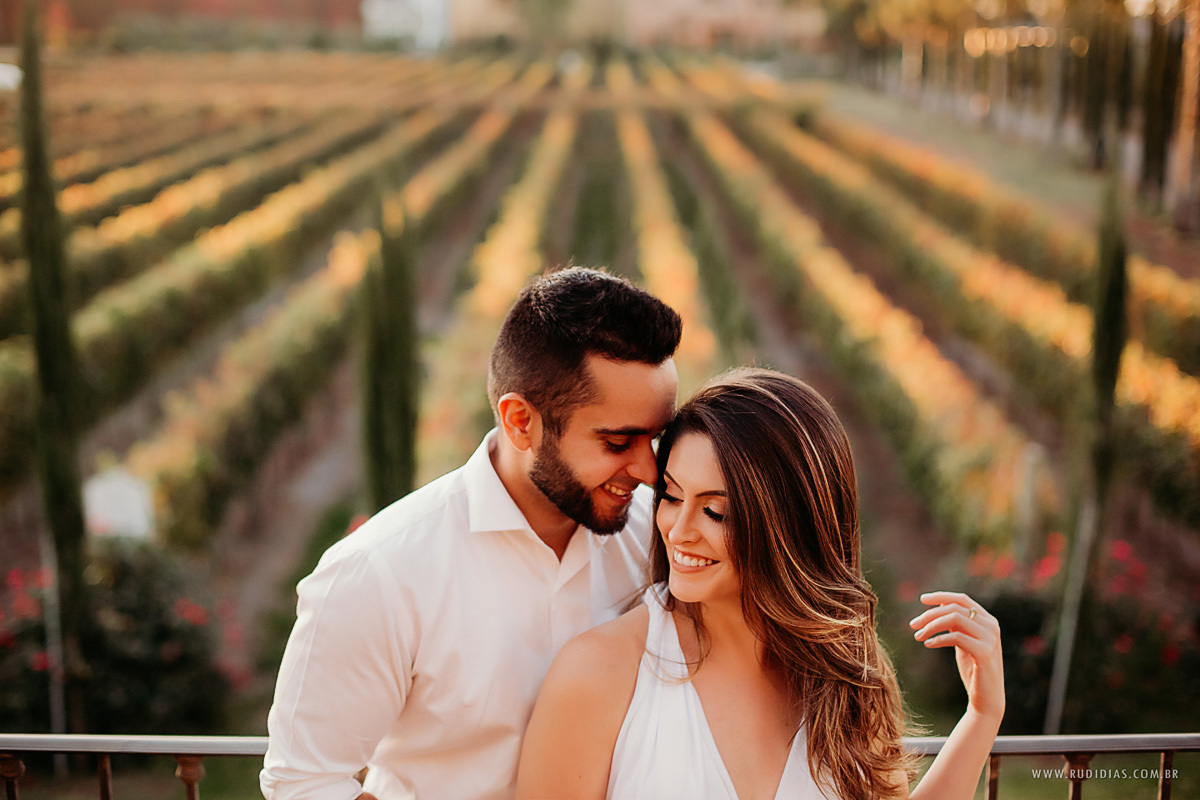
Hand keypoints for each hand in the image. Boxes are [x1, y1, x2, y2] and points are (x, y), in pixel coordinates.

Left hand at [910, 591, 1004, 722]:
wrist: (987, 699)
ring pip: (954, 618)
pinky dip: (938, 639)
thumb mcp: (963, 642)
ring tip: (918, 636)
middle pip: (954, 608)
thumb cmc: (973, 669)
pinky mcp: (985, 652)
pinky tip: (927, 644)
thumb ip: (956, 625)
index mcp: (987, 620)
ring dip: (931, 626)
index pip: (962, 599)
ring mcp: (990, 638)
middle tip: (913, 624)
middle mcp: (991, 626)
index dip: (941, 596)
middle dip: (930, 614)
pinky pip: (956, 637)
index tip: (922, 599)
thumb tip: (940, 606)